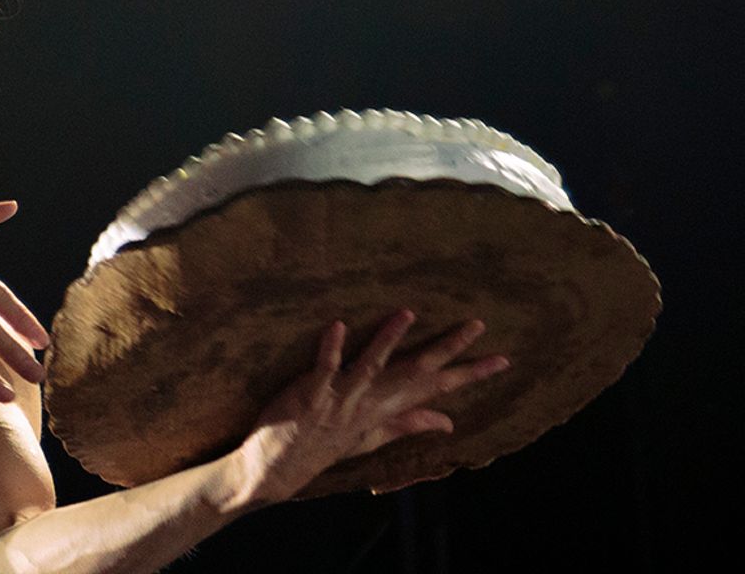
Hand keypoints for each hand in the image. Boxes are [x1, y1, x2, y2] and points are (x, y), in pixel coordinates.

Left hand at [236, 309, 510, 503]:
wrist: (279, 468)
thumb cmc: (324, 445)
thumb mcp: (372, 436)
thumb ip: (408, 423)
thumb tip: (448, 421)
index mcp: (386, 408)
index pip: (436, 388)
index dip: (470, 373)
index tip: (503, 359)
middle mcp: (370, 403)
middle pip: (414, 372)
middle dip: (446, 348)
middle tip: (477, 325)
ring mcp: (341, 400)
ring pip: (371, 367)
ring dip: (388, 340)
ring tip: (407, 312)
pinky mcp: (312, 396)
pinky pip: (324, 370)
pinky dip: (330, 349)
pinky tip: (336, 325)